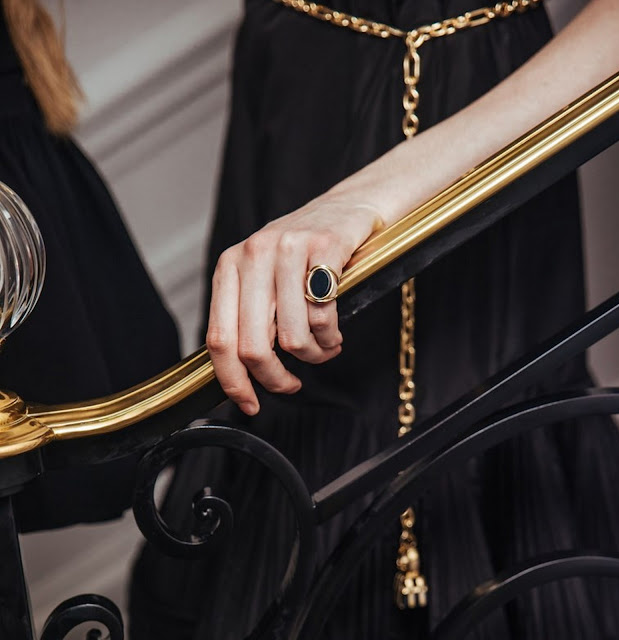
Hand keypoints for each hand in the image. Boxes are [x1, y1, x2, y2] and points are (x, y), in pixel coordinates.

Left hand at [206, 196, 382, 414]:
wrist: (346, 209)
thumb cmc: (304, 254)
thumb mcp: (264, 277)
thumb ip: (249, 315)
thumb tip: (242, 373)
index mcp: (230, 266)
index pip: (219, 337)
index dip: (232, 380)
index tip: (250, 403)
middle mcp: (253, 255)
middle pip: (253, 345)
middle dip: (275, 378)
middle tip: (291, 384)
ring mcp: (288, 248)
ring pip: (292, 337)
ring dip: (313, 356)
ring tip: (323, 349)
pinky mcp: (324, 247)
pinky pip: (323, 316)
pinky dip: (331, 337)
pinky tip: (334, 333)